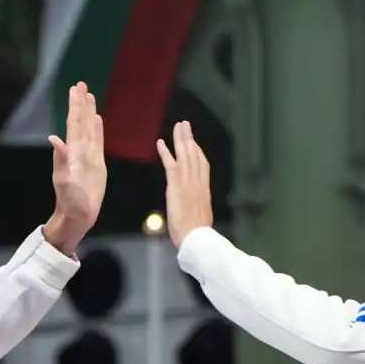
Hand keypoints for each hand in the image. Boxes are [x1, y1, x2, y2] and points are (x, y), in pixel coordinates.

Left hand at [45, 82, 106, 255]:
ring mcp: (89, 156)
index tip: (75, 89)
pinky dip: (98, 129)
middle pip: (81, 121)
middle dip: (81, 103)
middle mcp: (80, 150)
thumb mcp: (63, 180)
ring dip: (89, 112)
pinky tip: (97, 119)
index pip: (74, 123)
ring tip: (90, 96)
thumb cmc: (69, 200)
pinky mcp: (97, 165)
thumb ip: (60, 158)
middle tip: (81, 84)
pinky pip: (98, 142)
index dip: (75, 106)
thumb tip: (54, 138)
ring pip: (89, 128)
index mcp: (71, 152)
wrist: (77, 214)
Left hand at [157, 121, 212, 247]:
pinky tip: (160, 142)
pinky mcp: (176, 187)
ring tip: (178, 126)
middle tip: (185, 124)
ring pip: (184, 155)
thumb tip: (197, 210)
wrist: (197, 238)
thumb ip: (198, 209)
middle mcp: (197, 182)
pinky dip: (165, 152)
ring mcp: (187, 183)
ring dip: (180, 139)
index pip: (202, 165)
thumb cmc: (198, 235)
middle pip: (194, 154)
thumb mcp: (201, 218)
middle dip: (189, 138)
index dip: (198, 151)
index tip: (194, 141)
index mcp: (204, 190)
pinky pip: (170, 164)